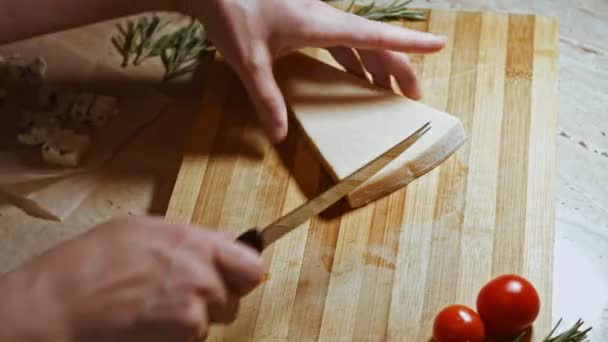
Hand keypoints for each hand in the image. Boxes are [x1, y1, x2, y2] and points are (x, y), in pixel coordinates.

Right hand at [0, 216, 263, 341]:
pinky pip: (191, 338)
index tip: (235, 276)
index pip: (251, 265)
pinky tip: (146, 323)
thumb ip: (190, 238)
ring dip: (191, 318)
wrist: (59, 304)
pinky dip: (175, 335)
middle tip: (177, 294)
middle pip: (231, 297)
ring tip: (153, 307)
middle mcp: (202, 276)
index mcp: (194, 242)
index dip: (242, 272)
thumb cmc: (90, 263)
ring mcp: (193, 312)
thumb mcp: (143, 229)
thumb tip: (225, 242)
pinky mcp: (182, 338)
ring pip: (210, 321)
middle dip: (211, 297)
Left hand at [182, 0, 445, 142]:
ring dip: (377, 65)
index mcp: (322, 25)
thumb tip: (279, 136)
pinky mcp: (305, 20)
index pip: (376, 35)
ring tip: (389, 91)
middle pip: (374, 42)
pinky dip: (354, 60)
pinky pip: (341, 41)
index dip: (409, 44)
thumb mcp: (250, 61)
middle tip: (413, 96)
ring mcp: (316, 17)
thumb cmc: (232, 14)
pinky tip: (353, 76)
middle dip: (398, 66)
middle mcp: (326, 18)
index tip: (440, 44)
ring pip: (359, 41)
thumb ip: (267, 99)